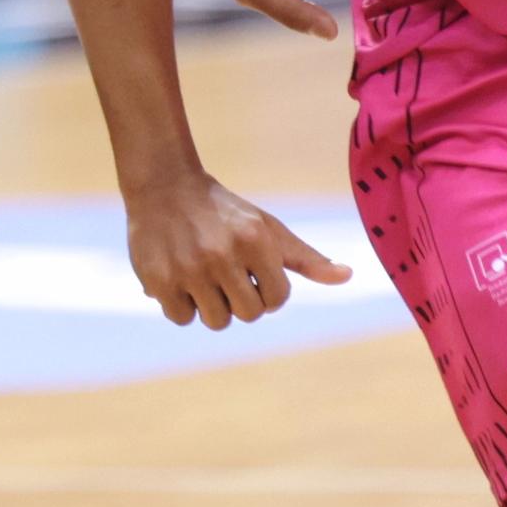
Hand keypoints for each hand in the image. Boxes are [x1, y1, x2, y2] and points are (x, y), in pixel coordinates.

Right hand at [124, 169, 349, 327]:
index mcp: (256, 240)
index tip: (251, 272)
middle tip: (226, 275)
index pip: (277, 299)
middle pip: (249, 314)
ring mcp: (189, 268)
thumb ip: (307, 258)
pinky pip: (181, 318)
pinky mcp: (159, 279)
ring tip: (202, 275)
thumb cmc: (225, 213)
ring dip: (211, 305)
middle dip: (241, 300)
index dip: (266, 291)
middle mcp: (223, 255)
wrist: (165, 185)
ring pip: (216, 320)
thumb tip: (347, 276)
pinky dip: (181, 305)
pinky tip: (179, 276)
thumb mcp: (268, 228)